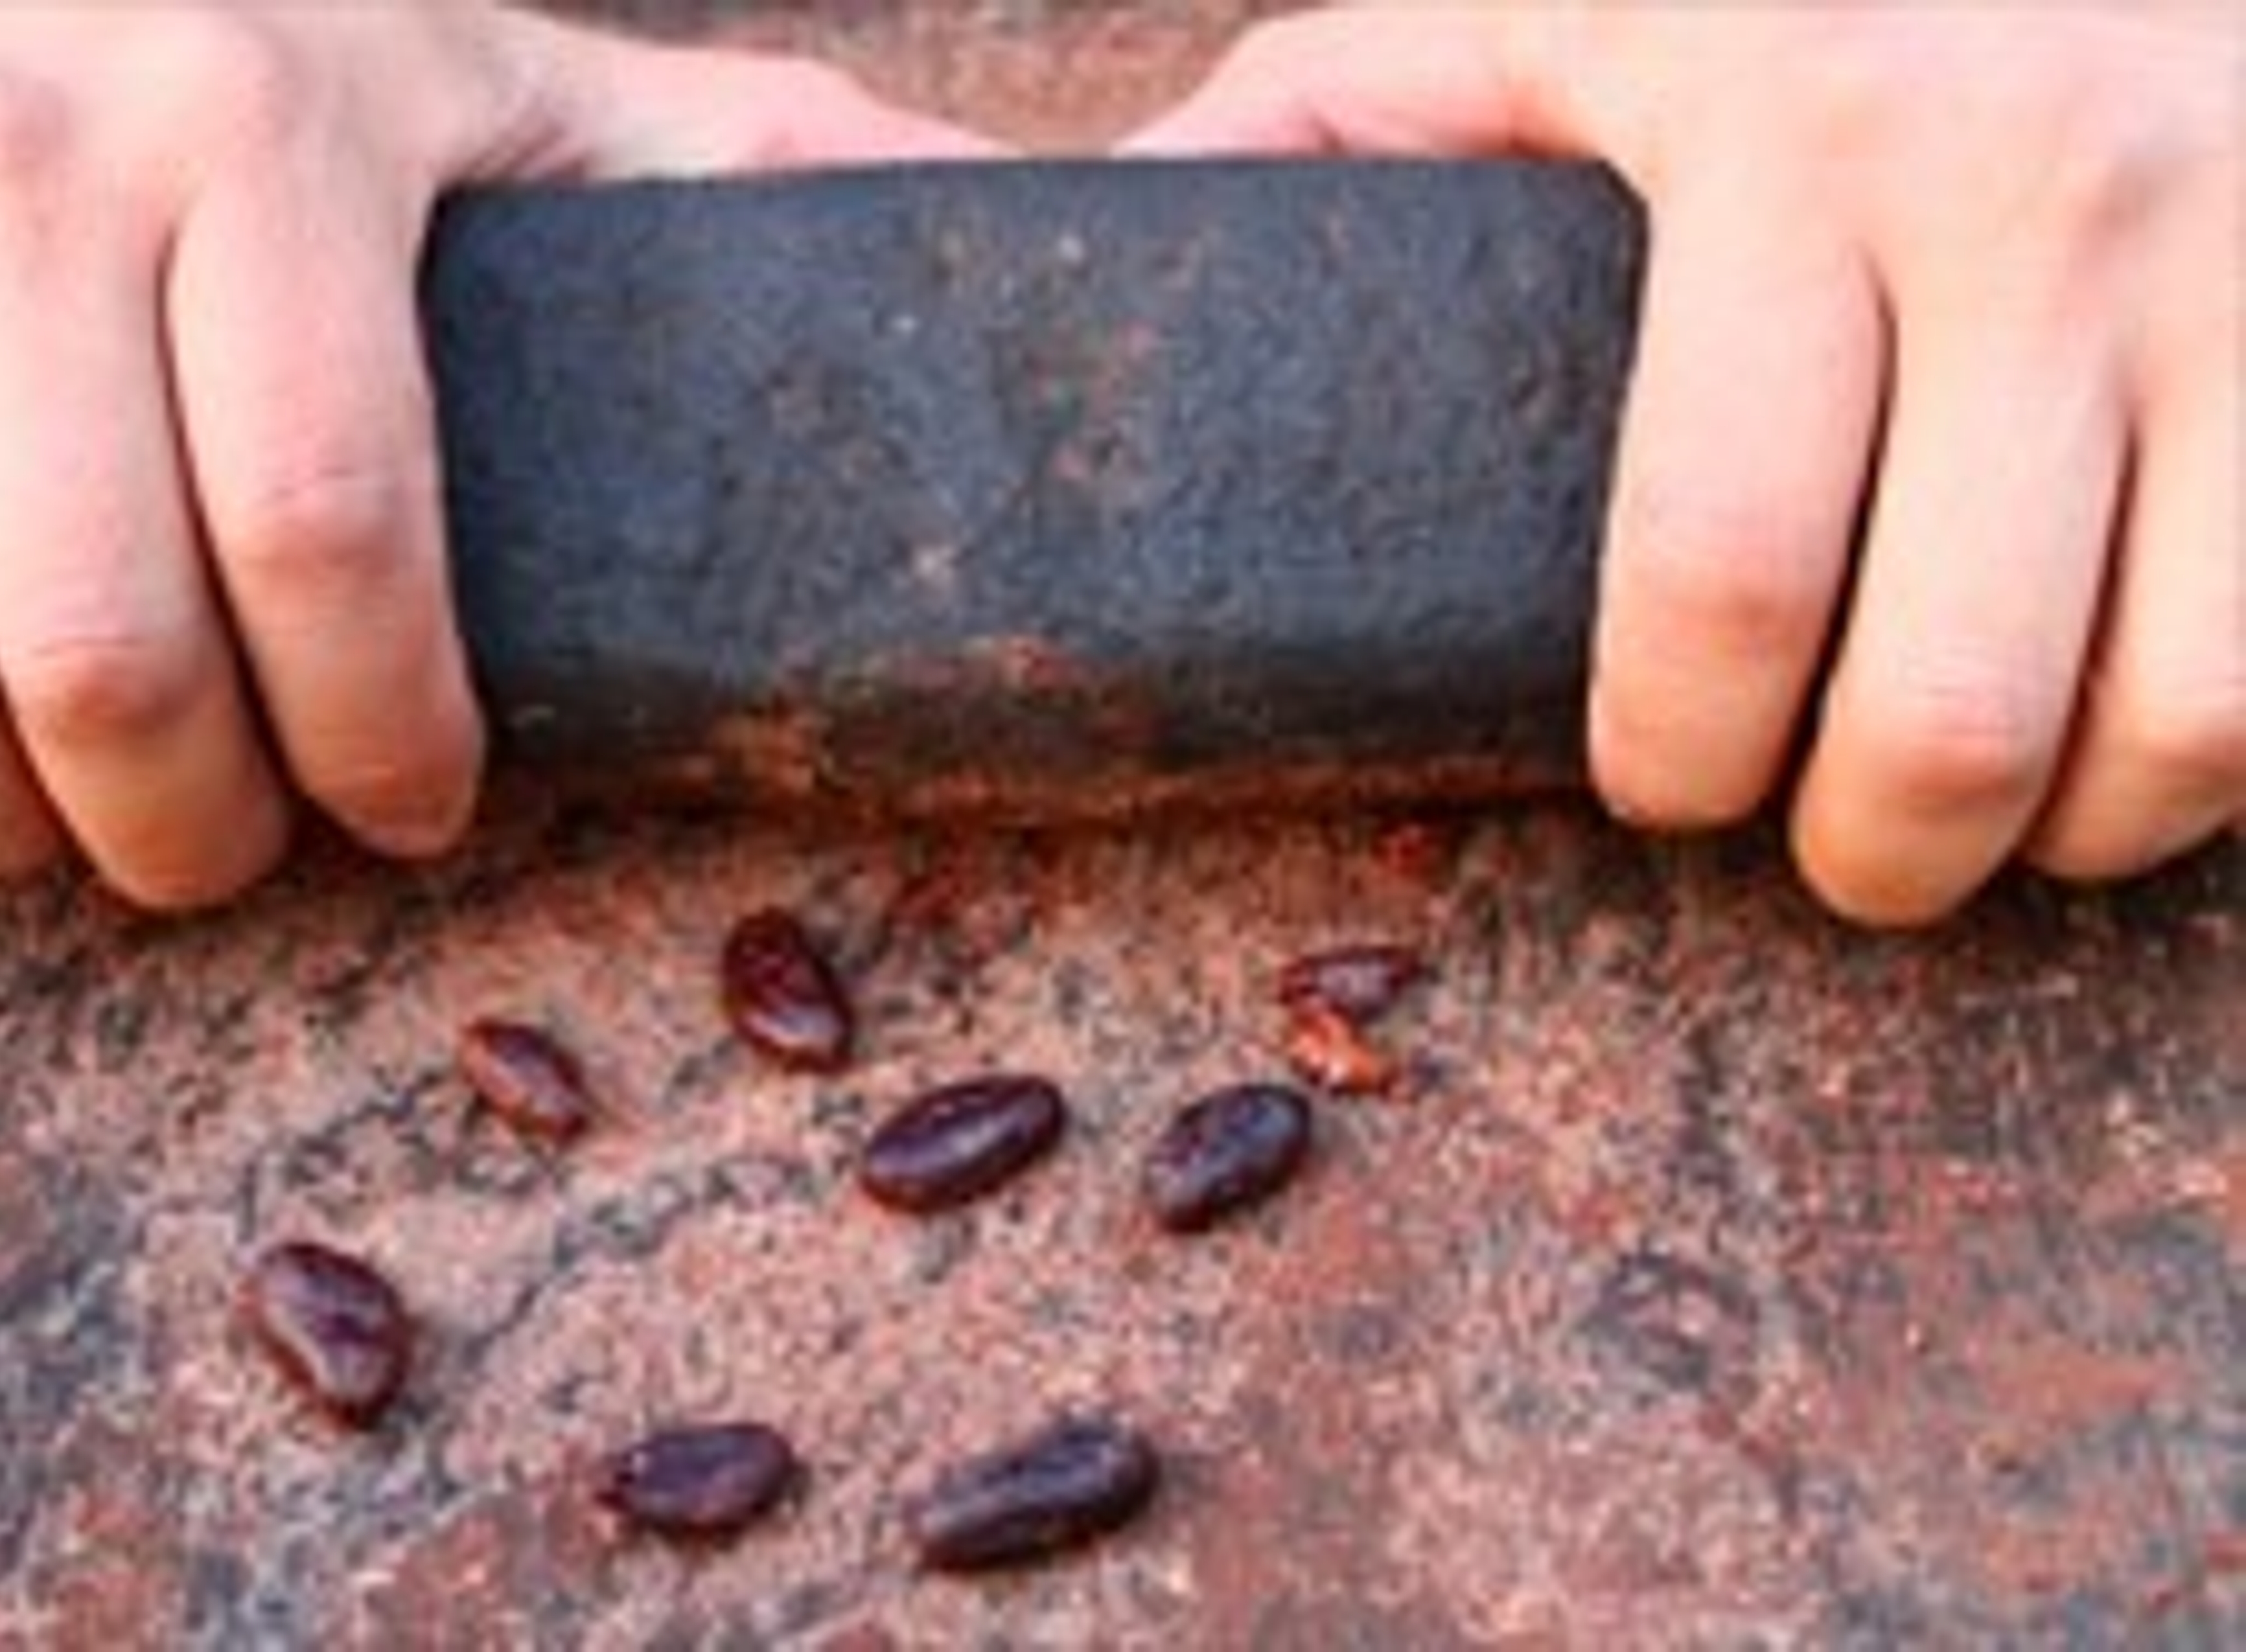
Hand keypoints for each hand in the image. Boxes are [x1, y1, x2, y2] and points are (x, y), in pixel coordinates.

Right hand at [0, 3, 984, 908]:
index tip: (420, 811)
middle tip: (243, 854)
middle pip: (106, 648)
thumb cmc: (253, 21)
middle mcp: (15, 166)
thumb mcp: (496, 62)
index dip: (380, 735)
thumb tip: (995, 218)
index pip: (333, 530)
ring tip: (83, 835)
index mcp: (263, 125)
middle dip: (189, 831)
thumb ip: (720, 150)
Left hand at [1132, 4, 2242, 924]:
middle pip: (1942, 711)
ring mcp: (2242, 260)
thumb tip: (1048, 252)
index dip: (1672, 759)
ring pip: (2174, 722)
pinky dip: (2206, 760)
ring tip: (1969, 803)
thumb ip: (1322, 124)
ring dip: (2050, 835)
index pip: (1712, 579)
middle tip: (1809, 836)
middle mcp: (2038, 189)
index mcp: (1785, 121)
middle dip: (1860, 855)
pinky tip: (2123, 725)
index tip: (1657, 783)